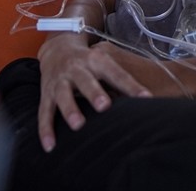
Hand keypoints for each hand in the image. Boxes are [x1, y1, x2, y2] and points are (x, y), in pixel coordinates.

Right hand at [36, 35, 151, 152]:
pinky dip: (45, 129)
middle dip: (95, 93)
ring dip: (70, 109)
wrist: (57, 48)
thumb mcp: (106, 64)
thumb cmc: (90, 62)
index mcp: (97, 60)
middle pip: (86, 81)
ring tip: (78, 125)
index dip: (131, 85)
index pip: (117, 73)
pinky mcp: (46, 93)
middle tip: (105, 106)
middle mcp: (77, 69)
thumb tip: (150, 101)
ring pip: (63, 95)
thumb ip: (123, 81)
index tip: (146, 98)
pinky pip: (45, 112)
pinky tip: (49, 146)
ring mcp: (60, 81)